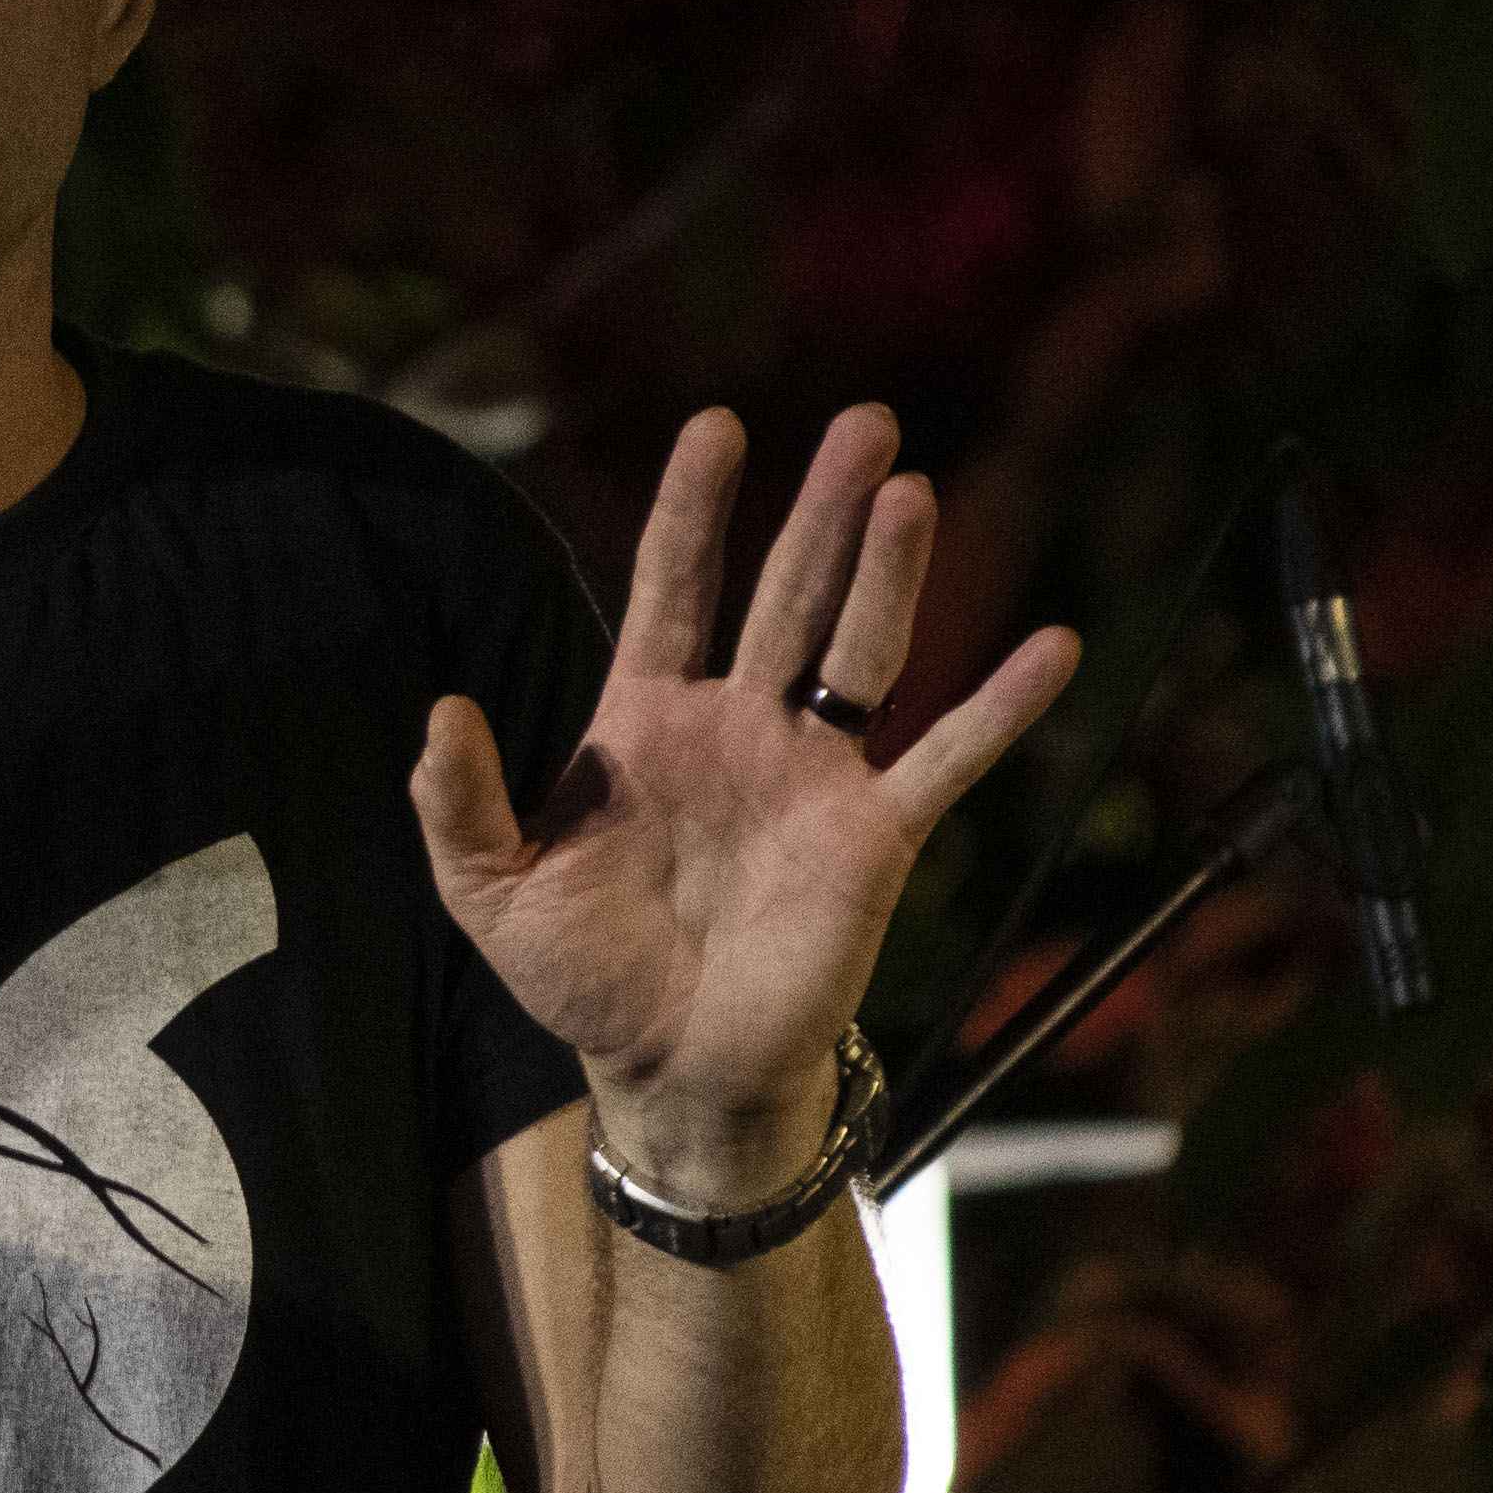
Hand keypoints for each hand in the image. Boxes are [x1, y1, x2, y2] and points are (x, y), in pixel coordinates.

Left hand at [414, 408, 1078, 1192]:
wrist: (669, 1072)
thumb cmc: (583, 977)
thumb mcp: (491, 891)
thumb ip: (457, 802)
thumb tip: (441, 711)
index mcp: (646, 720)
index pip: (673, 586)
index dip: (694, 509)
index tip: (717, 426)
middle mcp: (740, 726)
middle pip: (786, 592)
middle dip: (821, 510)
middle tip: (864, 420)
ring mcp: (813, 774)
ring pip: (860, 648)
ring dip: (890, 571)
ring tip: (912, 491)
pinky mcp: (874, 836)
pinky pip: (945, 758)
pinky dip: (1000, 707)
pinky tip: (1051, 646)